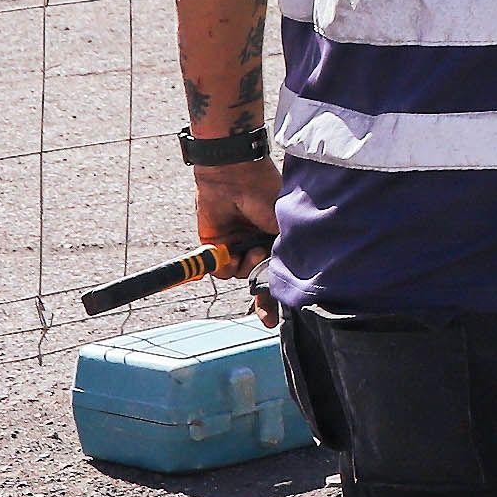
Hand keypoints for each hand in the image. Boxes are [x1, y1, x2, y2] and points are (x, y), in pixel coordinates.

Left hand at [194, 157, 281, 326]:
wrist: (233, 177)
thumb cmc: (265, 194)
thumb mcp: (282, 226)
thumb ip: (282, 252)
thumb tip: (282, 278)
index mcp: (276, 240)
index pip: (279, 272)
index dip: (278, 297)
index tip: (275, 319)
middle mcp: (257, 245)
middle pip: (259, 281)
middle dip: (263, 299)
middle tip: (266, 316)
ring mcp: (236, 247)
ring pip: (240, 275)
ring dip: (247, 265)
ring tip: (251, 247)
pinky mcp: (215, 246)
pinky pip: (220, 268)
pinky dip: (226, 261)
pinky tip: (233, 246)